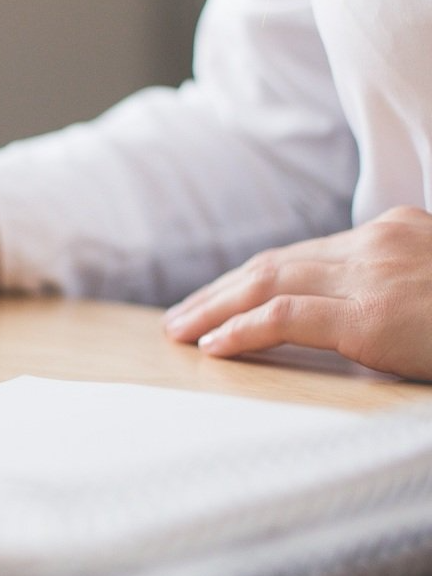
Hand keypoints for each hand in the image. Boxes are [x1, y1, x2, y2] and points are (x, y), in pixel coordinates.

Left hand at [163, 207, 431, 379]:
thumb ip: (392, 283)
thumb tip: (359, 312)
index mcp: (394, 230)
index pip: (304, 253)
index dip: (251, 277)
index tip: (220, 297)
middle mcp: (377, 242)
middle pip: (276, 264)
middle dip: (220, 291)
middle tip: (181, 315)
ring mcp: (373, 275)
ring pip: (269, 283)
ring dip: (215, 309)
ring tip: (181, 330)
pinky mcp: (372, 316)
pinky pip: (286, 318)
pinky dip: (241, 330)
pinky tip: (212, 344)